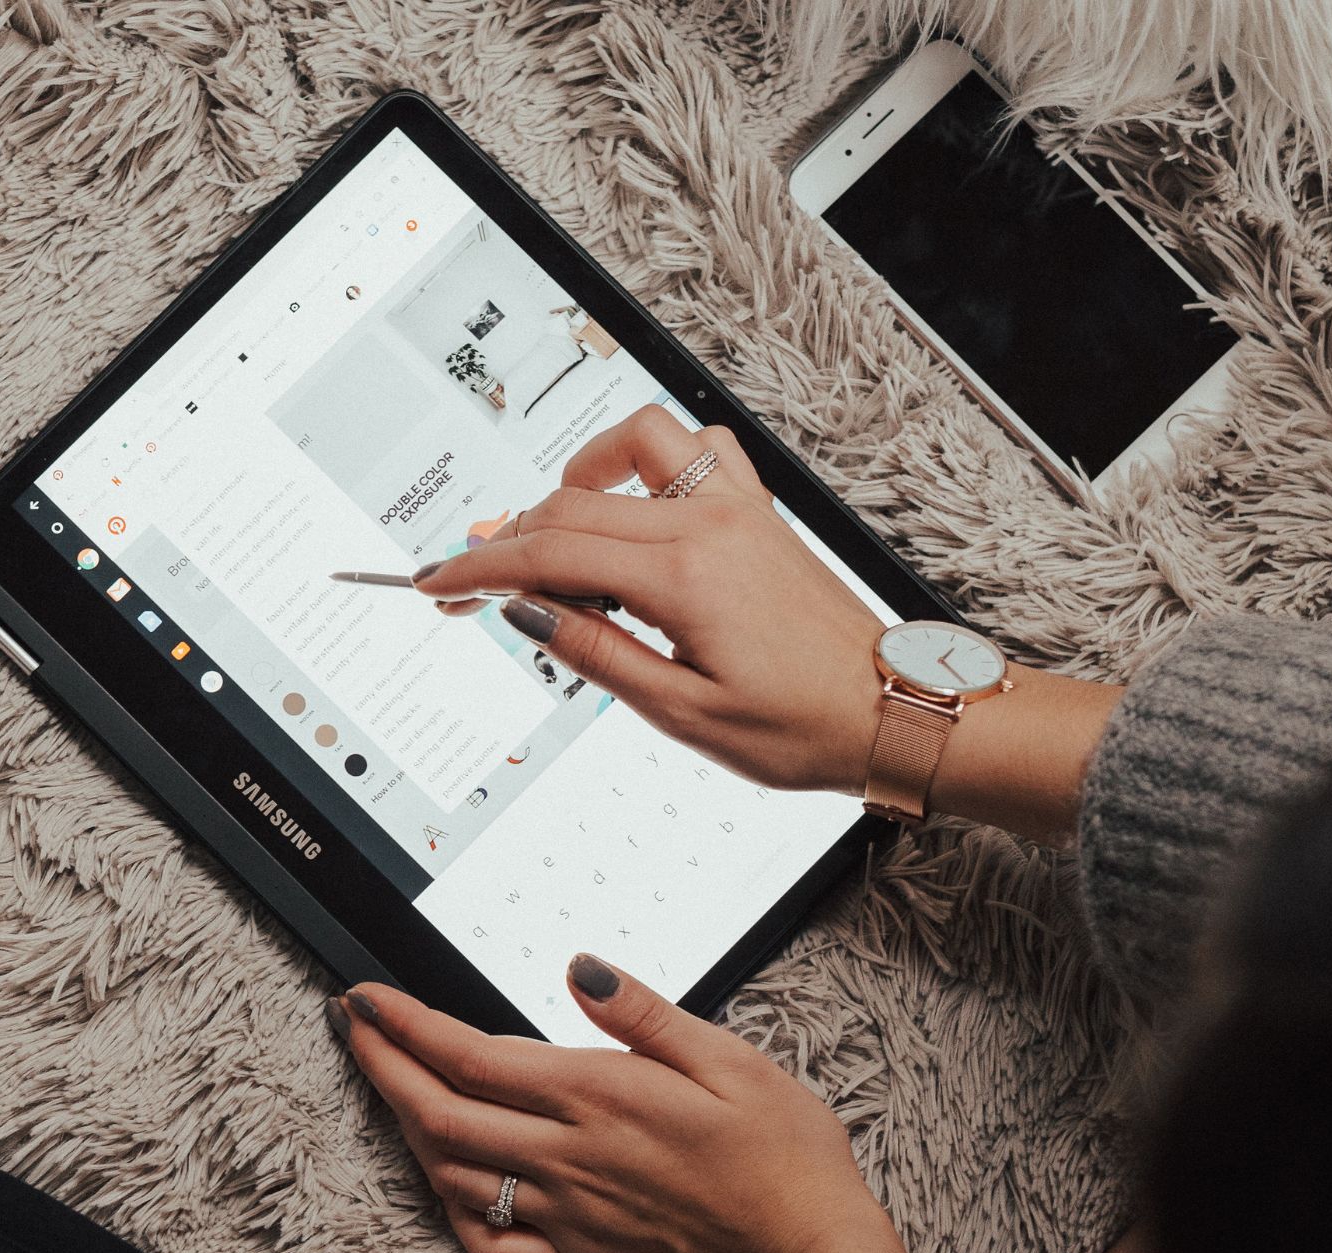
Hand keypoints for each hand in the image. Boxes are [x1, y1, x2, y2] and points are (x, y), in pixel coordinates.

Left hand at [332, 956, 951, 1252]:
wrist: (809, 1252)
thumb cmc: (784, 1152)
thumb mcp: (729, 1057)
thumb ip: (642, 1012)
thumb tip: (578, 966)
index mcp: (601, 1095)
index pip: (471, 1055)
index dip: (404, 1024)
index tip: (364, 997)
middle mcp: (570, 1157)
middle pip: (439, 1114)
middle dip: (381, 1066)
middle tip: (351, 1029)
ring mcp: (569, 1215)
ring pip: (452, 1176)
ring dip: (407, 1130)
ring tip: (390, 1090)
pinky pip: (490, 1247)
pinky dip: (451, 1212)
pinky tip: (446, 1186)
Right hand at [411, 406, 1123, 836]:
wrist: (893, 711)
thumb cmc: (803, 726)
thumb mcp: (684, 714)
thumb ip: (598, 653)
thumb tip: (528, 610)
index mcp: (684, 576)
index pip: (550, 554)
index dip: (481, 567)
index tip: (438, 583)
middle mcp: (709, 524)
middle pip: (571, 505)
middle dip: (505, 539)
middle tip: (465, 579)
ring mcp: (737, 508)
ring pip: (628, 451)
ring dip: (574, 480)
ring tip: (546, 528)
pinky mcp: (758, 511)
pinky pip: (695, 447)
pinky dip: (648, 457)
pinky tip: (631, 496)